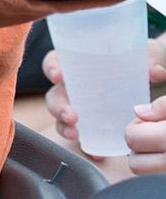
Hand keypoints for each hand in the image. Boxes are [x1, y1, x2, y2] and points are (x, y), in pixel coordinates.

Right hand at [45, 38, 165, 172]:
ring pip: (61, 117)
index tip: (57, 75)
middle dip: (58, 106)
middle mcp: (76, 87)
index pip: (57, 61)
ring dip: (63, 126)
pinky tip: (98, 152)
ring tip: (75, 134)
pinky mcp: (94, 126)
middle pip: (55, 94)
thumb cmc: (143, 65)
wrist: (155, 87)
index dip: (52, 67)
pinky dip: (87, 146)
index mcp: (81, 64)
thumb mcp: (149, 56)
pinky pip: (83, 138)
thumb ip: (151, 58)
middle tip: (71, 116)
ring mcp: (83, 108)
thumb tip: (156, 70)